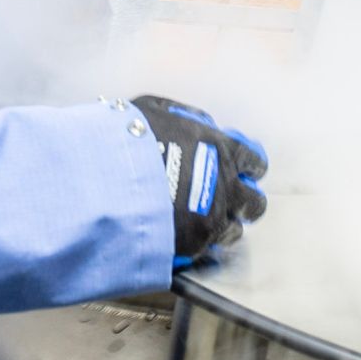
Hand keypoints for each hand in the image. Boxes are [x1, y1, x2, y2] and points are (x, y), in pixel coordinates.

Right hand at [132, 95, 267, 269]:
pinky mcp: (194, 243)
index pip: (253, 161)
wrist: (107, 180)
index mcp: (219, 148)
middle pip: (253, 201)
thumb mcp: (154, 110)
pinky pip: (207, 249)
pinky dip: (200, 244)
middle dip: (245, 202)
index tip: (247, 171)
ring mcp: (211, 217)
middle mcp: (223, 184)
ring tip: (207, 224)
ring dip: (224, 226)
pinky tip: (186, 237)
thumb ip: (183, 117)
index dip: (250, 168)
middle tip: (234, 202)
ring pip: (235, 230)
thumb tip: (199, 121)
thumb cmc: (126, 140)